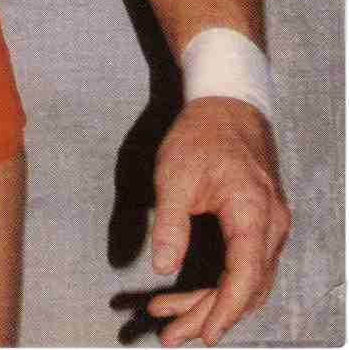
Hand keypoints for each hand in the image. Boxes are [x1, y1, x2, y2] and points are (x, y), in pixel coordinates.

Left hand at [146, 97, 289, 346]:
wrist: (227, 107)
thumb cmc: (200, 137)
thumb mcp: (174, 176)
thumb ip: (170, 223)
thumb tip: (162, 267)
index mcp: (252, 213)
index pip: (244, 278)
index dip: (223, 311)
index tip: (203, 337)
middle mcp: (271, 226)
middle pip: (247, 288)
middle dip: (208, 316)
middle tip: (169, 335)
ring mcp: (271, 227)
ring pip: (248, 282)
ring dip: (212, 304)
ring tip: (170, 320)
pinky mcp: (262, 226)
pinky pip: (247, 266)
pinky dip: (221, 285)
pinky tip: (190, 294)